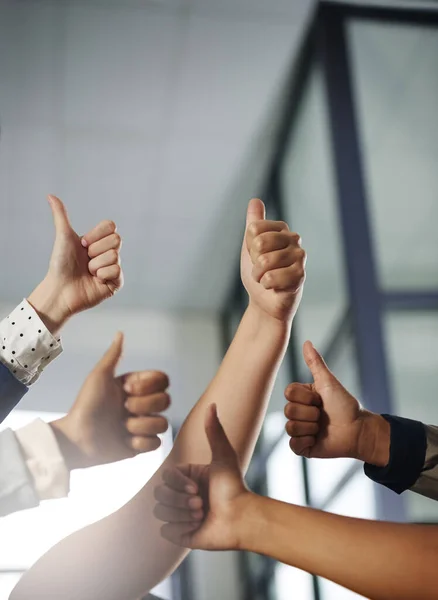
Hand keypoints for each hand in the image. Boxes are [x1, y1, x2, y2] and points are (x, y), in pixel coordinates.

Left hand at [28, 195, 123, 332]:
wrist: (60, 289)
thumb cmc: (61, 264)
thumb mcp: (63, 237)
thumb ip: (61, 215)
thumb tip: (50, 195)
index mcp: (99, 241)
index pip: (111, 226)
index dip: (96, 235)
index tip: (82, 244)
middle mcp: (109, 253)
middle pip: (116, 240)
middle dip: (96, 250)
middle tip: (85, 260)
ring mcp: (114, 268)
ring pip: (114, 256)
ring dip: (95, 264)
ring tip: (88, 272)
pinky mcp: (117, 283)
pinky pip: (117, 270)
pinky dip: (102, 274)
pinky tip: (95, 280)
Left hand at [50, 333, 169, 468]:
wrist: (77, 438)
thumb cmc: (85, 406)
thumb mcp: (98, 377)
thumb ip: (113, 356)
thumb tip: (120, 333)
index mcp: (136, 387)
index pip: (163, 380)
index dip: (149, 385)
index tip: (127, 389)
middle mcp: (142, 405)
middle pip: (166, 401)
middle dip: (144, 405)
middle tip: (123, 409)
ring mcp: (143, 425)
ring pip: (163, 423)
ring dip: (141, 426)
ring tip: (122, 428)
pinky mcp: (141, 446)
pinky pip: (157, 443)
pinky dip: (140, 443)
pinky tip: (124, 441)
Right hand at [154, 404, 249, 550]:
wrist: (241, 518)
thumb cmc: (234, 486)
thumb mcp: (223, 456)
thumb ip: (214, 430)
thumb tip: (212, 404)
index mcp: (186, 477)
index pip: (164, 477)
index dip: (177, 483)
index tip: (196, 486)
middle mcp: (180, 494)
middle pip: (159, 494)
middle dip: (180, 500)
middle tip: (201, 503)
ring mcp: (179, 514)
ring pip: (160, 512)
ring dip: (182, 513)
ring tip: (201, 515)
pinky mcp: (179, 534)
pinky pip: (165, 531)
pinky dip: (181, 529)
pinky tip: (198, 527)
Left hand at [240, 198, 305, 322]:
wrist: (264, 302)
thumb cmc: (259, 274)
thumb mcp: (250, 247)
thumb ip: (253, 224)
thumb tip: (255, 200)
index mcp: (281, 229)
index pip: (254, 228)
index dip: (249, 247)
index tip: (255, 256)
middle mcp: (294, 238)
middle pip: (260, 243)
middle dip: (253, 262)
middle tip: (261, 269)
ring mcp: (300, 256)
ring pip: (265, 261)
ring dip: (259, 276)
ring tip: (266, 279)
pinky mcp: (301, 274)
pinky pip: (272, 277)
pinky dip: (267, 285)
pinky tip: (275, 287)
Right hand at [284, 341, 389, 465]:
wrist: (358, 430)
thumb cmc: (345, 405)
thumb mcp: (328, 382)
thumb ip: (315, 363)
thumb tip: (306, 342)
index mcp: (302, 397)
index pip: (289, 393)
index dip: (306, 397)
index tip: (320, 399)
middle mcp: (298, 413)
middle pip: (288, 411)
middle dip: (310, 413)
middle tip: (323, 414)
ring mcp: (300, 430)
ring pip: (290, 427)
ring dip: (310, 427)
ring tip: (322, 427)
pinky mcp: (303, 447)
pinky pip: (293, 444)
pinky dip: (307, 441)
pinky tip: (317, 438)